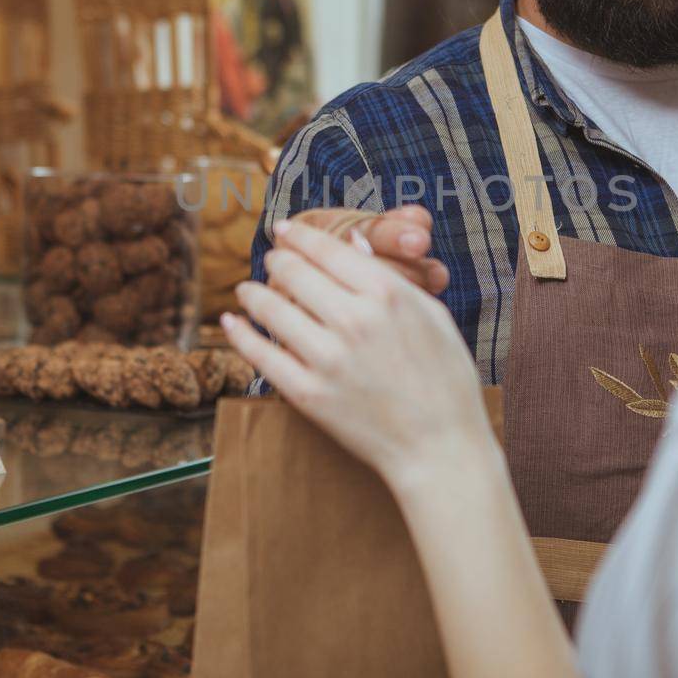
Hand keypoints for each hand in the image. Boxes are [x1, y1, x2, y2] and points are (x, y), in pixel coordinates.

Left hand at [225, 220, 494, 492]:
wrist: (440, 446)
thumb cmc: (446, 379)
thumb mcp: (432, 315)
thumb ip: (392, 277)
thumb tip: (354, 244)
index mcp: (387, 294)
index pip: (328, 250)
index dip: (299, 235)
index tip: (285, 230)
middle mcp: (354, 320)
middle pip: (294, 273)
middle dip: (277, 260)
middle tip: (272, 259)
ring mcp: (328, 359)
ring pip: (272, 309)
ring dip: (253, 293)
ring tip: (246, 290)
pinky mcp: (309, 394)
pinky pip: (261, 355)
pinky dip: (240, 334)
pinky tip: (231, 322)